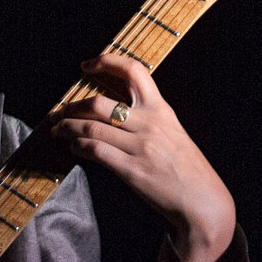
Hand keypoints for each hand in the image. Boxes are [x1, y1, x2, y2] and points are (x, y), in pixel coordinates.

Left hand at [50, 53, 236, 261]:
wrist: (202, 200)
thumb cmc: (186, 167)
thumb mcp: (172, 132)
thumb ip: (147, 118)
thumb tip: (114, 110)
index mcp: (161, 109)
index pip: (133, 71)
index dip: (106, 62)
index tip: (86, 65)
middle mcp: (150, 124)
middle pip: (99, 103)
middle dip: (71, 107)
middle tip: (59, 112)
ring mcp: (140, 147)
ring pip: (91, 127)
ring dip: (67, 127)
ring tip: (58, 130)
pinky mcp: (132, 170)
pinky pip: (96, 150)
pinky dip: (79, 146)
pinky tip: (75, 148)